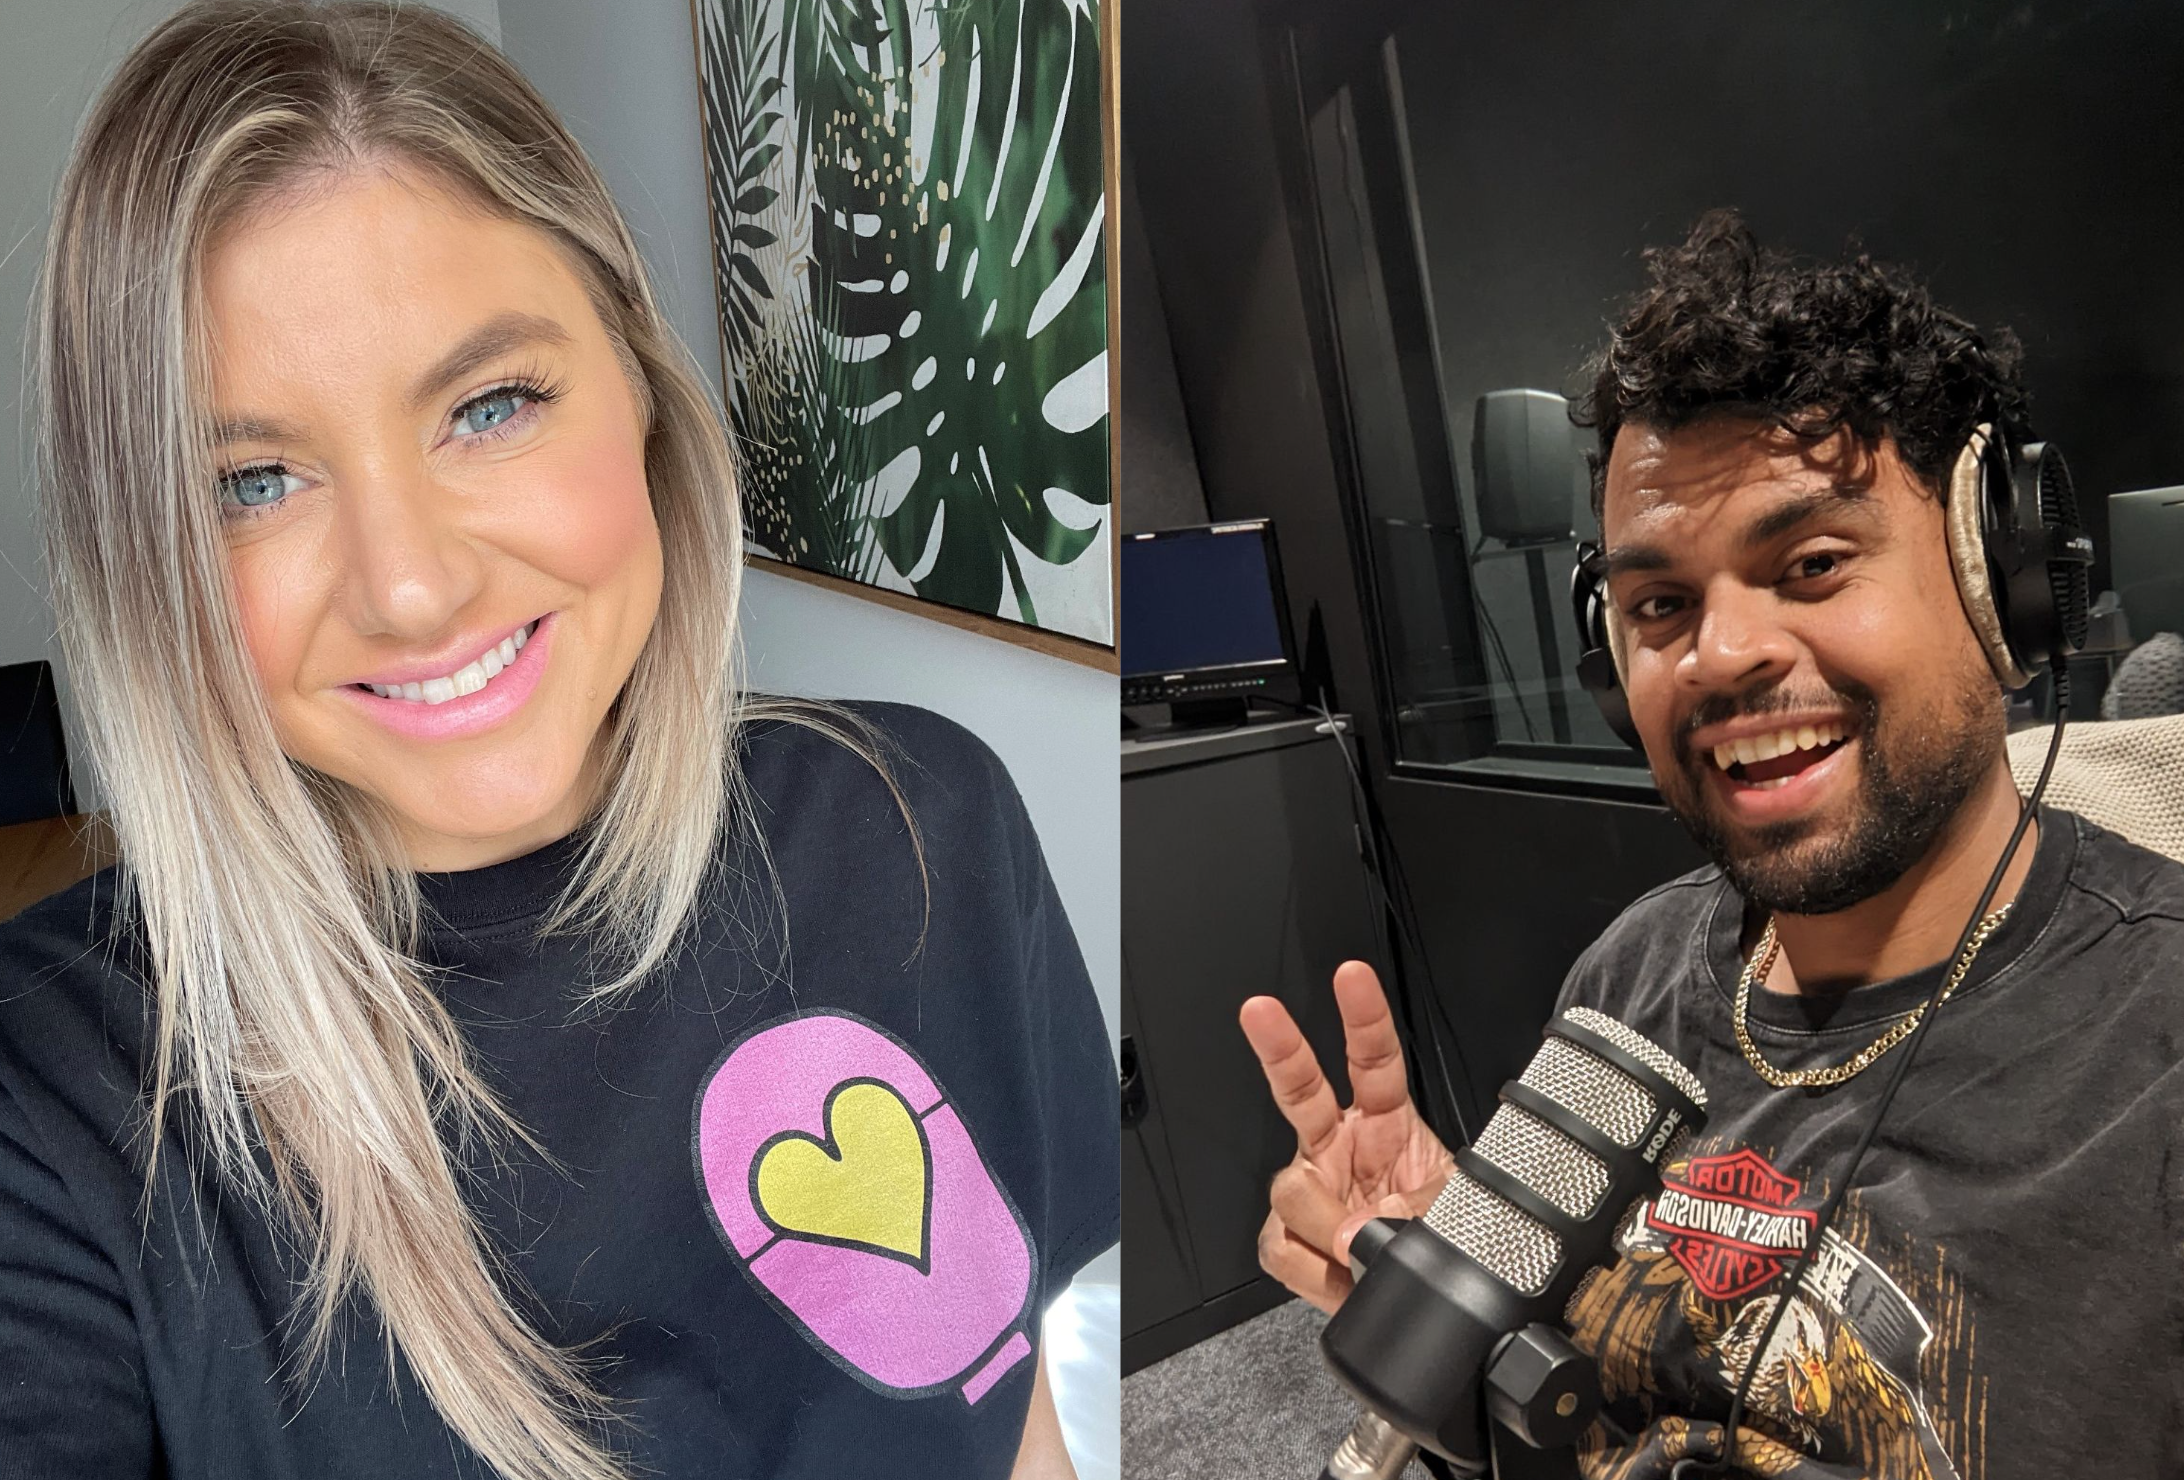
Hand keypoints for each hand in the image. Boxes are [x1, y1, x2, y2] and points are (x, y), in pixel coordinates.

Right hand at [1239, 960, 1455, 1313]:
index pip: (1375, 1061)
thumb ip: (1419, 1211)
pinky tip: (1338, 1274)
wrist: (1423, 1303)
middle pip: (1300, 1089)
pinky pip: (1280, 1247)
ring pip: (1290, 1189)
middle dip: (1279, 1047)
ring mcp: (1311, 1193)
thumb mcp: (1460, 1216)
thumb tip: (1353, 1229)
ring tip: (1356, 1249)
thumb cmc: (1447, 1241)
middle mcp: (1340, 1150)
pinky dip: (1313, 1272)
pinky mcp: (1288, 1241)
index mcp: (1388, 1125)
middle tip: (1260, 1011)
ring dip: (1324, 1224)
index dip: (1363, 1017)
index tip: (1352, 978)